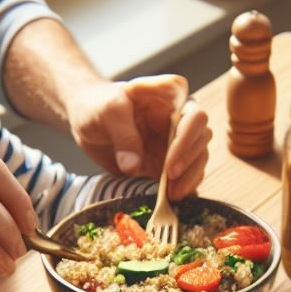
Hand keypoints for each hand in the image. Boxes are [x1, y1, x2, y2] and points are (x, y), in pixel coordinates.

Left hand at [67, 74, 211, 198]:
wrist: (88, 119)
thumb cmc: (99, 105)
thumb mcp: (108, 112)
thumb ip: (123, 136)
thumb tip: (134, 167)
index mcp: (172, 94)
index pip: (194, 114)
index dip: (187, 138)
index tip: (170, 162)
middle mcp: (182, 116)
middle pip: (202, 137)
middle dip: (189, 160)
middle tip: (170, 178)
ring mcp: (178, 140)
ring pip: (199, 158)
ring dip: (189, 177)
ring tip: (172, 194)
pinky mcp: (172, 161)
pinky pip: (188, 175)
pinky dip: (183, 187)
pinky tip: (172, 197)